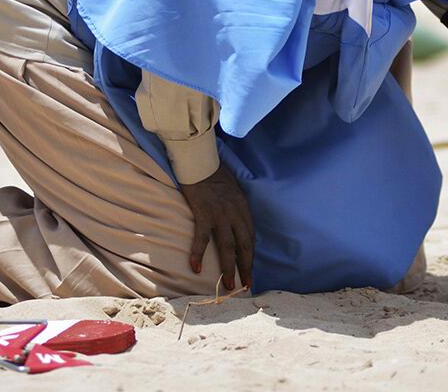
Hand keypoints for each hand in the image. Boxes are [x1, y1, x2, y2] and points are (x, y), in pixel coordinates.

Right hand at [178, 165, 254, 290]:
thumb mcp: (234, 190)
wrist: (200, 161)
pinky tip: (195, 268)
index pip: (250, 237)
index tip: (250, 271)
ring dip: (228, 268)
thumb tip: (236, 222)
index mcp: (243, 208)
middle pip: (244, 246)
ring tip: (228, 286)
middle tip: (246, 286)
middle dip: (246, 267)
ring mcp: (220, 215)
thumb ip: (236, 207)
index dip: (251, 256)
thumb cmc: (215, 173)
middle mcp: (235, 213)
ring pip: (227, 247)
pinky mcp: (203, 213)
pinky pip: (202, 238)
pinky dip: (198, 253)